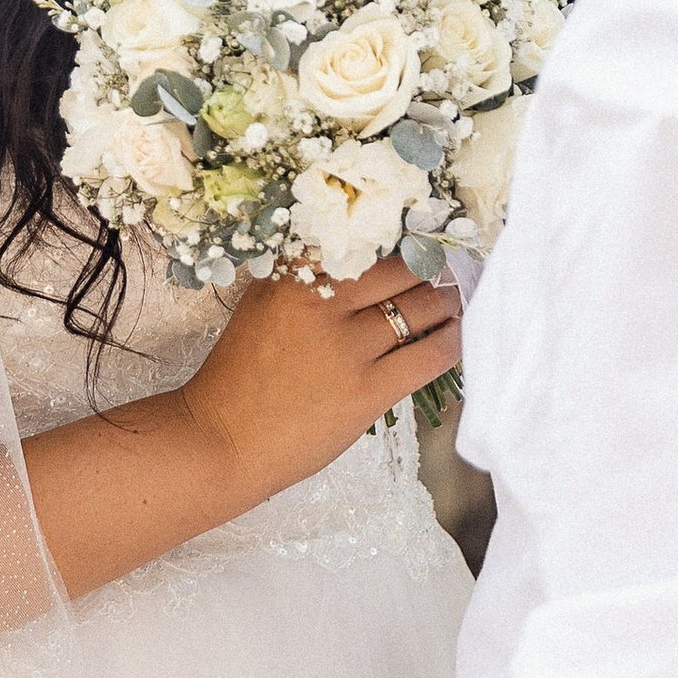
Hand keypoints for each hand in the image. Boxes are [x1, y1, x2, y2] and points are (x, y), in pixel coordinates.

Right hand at [176, 253, 462, 511]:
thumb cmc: (238, 379)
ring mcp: (347, 347)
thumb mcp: (261, 308)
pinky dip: (451, 340)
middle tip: (449, 265)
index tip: (419, 237)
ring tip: (458, 298)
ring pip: (420, 307)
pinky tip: (457, 334)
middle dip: (430, 265)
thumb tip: (361, 265)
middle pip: (399, 269)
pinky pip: (429, 356)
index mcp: (293, 276)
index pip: (361, 240)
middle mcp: (323, 302)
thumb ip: (303, 282)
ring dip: (447, 299)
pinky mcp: (368, 390)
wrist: (219, 441)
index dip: (398, 237)